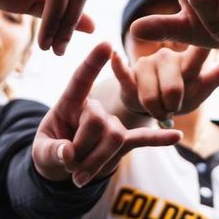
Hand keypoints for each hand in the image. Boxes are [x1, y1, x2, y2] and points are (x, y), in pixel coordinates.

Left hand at [33, 43, 182, 185]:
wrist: (64, 167)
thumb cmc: (50, 152)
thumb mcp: (41, 153)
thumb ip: (51, 152)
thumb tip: (69, 153)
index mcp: (70, 102)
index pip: (82, 79)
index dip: (92, 63)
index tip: (106, 44)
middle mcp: (94, 108)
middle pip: (98, 121)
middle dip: (81, 148)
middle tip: (68, 164)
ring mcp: (112, 124)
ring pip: (115, 138)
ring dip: (96, 162)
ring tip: (79, 175)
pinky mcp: (124, 142)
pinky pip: (142, 139)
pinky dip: (158, 138)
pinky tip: (176, 136)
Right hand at [109, 45, 218, 122]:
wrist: (148, 104)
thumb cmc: (180, 94)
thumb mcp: (202, 87)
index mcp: (188, 62)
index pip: (199, 56)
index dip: (202, 49)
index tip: (207, 25)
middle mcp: (167, 58)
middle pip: (174, 87)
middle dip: (174, 106)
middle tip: (173, 110)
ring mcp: (147, 65)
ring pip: (152, 94)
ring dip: (156, 110)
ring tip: (159, 111)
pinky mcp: (129, 75)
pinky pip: (124, 74)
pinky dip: (120, 67)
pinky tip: (115, 56)